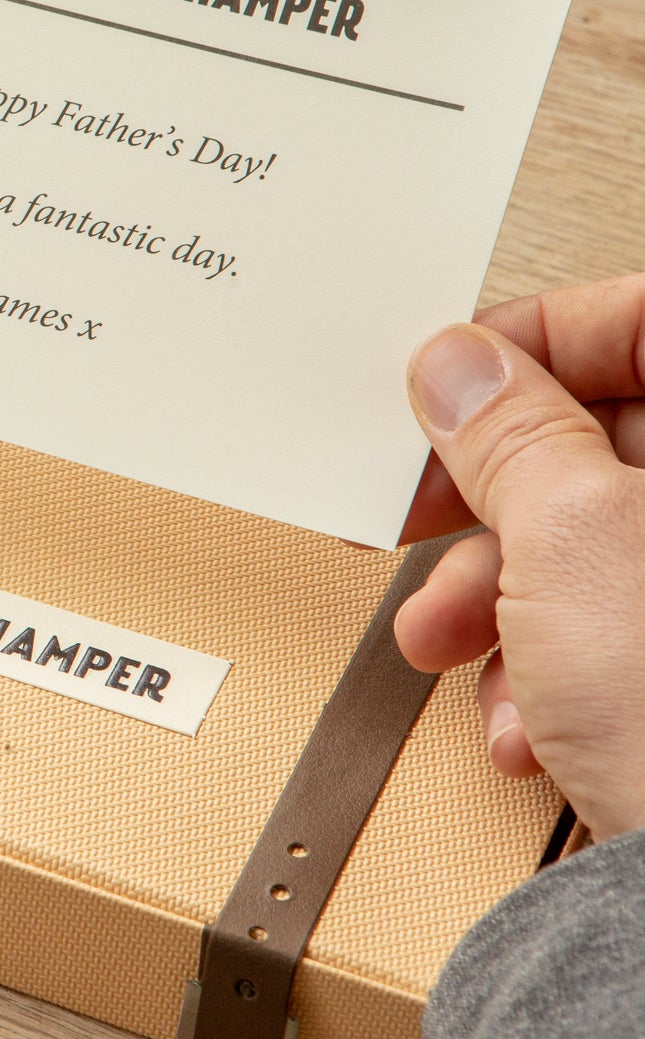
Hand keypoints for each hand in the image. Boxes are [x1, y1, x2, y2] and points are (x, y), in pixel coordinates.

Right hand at [396, 274, 644, 839]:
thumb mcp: (569, 541)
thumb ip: (506, 431)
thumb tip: (456, 367)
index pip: (642, 320)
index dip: (534, 338)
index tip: (449, 378)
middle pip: (605, 442)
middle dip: (488, 496)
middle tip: (415, 509)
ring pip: (594, 545)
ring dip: (497, 597)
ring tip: (445, 643)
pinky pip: (612, 626)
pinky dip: (546, 665)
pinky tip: (522, 718)